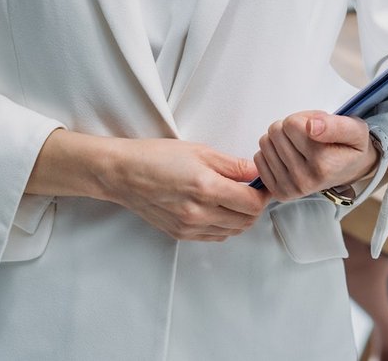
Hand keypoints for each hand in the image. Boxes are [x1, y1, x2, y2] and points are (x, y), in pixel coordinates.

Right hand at [103, 137, 268, 241]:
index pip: (252, 203)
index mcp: (207, 188)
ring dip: (241, 217)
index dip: (264, 194)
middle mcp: (199, 213)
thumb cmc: (156, 157)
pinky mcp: (181, 235)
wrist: (123, 174)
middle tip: (253, 190)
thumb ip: (232, 165)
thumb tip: (256, 173)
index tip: (264, 184)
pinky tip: (219, 209)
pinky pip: (215, 236)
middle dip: (255, 206)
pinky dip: (224, 226)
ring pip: (232, 231)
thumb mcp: (200, 151)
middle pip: (246, 221)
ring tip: (235, 198)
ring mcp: (189, 228)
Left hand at [254, 111, 379, 202]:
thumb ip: (335, 125)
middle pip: (276, 132)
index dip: (305, 117)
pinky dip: (273, 152)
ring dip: (282, 139)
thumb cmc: (351, 147)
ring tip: (301, 145)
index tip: (318, 126)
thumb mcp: (355, 129)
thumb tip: (310, 127)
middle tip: (310, 136)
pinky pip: (259, 158)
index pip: (291, 124)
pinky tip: (290, 156)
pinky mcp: (279, 192)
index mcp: (324, 164)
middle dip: (292, 127)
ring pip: (266, 143)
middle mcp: (305, 180)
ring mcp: (290, 188)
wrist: (351, 170)